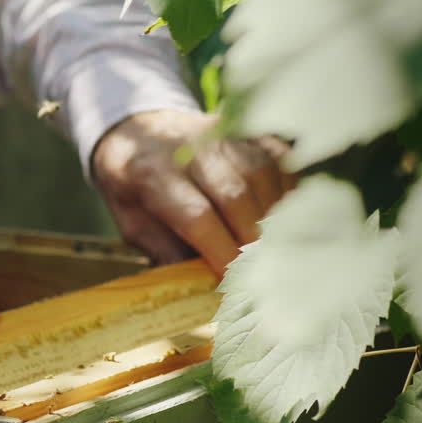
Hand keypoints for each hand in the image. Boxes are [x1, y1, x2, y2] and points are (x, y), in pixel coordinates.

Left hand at [91, 110, 293, 276]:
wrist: (137, 130)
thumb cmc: (136, 188)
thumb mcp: (134, 225)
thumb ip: (167, 253)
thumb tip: (203, 292)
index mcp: (153, 175)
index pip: (196, 216)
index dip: (222, 252)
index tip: (237, 285)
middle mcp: (190, 149)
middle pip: (235, 195)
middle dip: (253, 241)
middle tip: (264, 276)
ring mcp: (223, 134)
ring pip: (262, 174)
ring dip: (275, 217)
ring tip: (278, 251)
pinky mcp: (247, 130)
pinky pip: (280, 158)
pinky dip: (288, 190)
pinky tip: (287, 217)